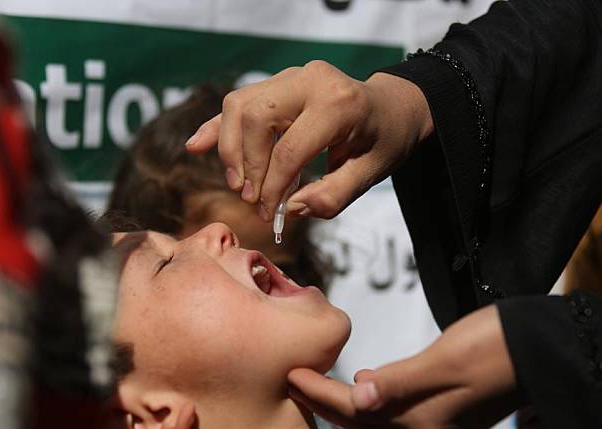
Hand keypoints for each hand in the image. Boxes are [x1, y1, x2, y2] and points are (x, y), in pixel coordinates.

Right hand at [185, 61, 432, 219]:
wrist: (392, 107)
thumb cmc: (385, 140)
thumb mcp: (372, 174)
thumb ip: (333, 195)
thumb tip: (292, 208)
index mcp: (339, 104)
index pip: (290, 149)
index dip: (272, 187)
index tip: (268, 213)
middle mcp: (310, 80)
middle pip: (254, 118)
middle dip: (246, 164)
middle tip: (252, 197)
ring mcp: (291, 76)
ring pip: (239, 106)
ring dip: (230, 148)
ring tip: (238, 182)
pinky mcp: (278, 83)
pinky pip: (239, 101)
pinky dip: (218, 126)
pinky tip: (197, 145)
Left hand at [287, 306, 522, 427]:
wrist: (536, 349)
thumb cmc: (495, 350)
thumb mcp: (446, 362)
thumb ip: (400, 381)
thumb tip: (357, 394)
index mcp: (419, 419)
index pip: (354, 410)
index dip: (319, 394)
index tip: (291, 375)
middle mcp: (423, 426)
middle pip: (359, 421)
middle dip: (323, 404)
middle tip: (293, 382)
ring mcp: (433, 419)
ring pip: (373, 417)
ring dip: (343, 404)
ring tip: (316, 385)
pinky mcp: (441, 407)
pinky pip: (393, 410)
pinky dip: (370, 399)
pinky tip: (362, 384)